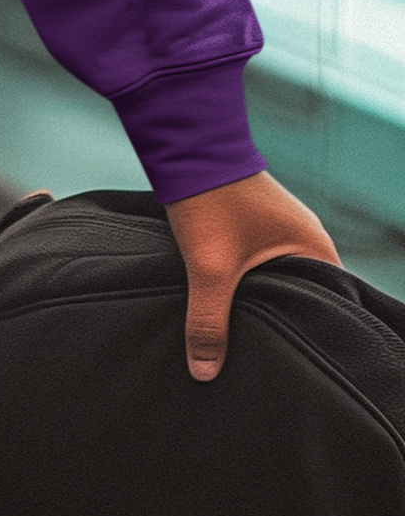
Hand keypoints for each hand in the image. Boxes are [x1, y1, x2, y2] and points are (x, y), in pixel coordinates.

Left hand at [165, 170, 337, 380]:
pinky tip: (233, 302)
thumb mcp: (208, 268)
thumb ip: (208, 321)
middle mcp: (306, 237)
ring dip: (264, 300)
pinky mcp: (257, 222)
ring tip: (249, 335)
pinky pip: (264, 264)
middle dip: (284, 321)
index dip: (312, 332)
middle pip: (304, 294)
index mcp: (314, 247)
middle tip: (267, 355)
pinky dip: (251, 282)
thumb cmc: (208, 199)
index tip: (296, 361)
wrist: (184, 143)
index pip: (331, 304)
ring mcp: (282, 227)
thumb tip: (205, 372)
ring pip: (280, 279)